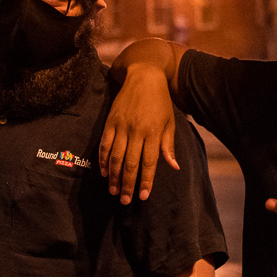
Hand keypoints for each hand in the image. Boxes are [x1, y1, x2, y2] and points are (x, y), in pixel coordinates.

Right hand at [99, 66, 178, 203]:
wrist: (143, 75)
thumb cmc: (160, 101)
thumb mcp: (169, 122)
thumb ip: (168, 145)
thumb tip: (173, 166)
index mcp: (154, 132)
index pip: (149, 162)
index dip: (145, 181)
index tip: (142, 196)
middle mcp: (137, 131)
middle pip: (131, 163)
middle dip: (128, 184)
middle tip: (125, 201)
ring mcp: (122, 126)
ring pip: (116, 156)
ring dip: (114, 176)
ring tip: (113, 191)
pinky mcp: (110, 121)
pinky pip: (105, 144)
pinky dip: (103, 159)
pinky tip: (103, 172)